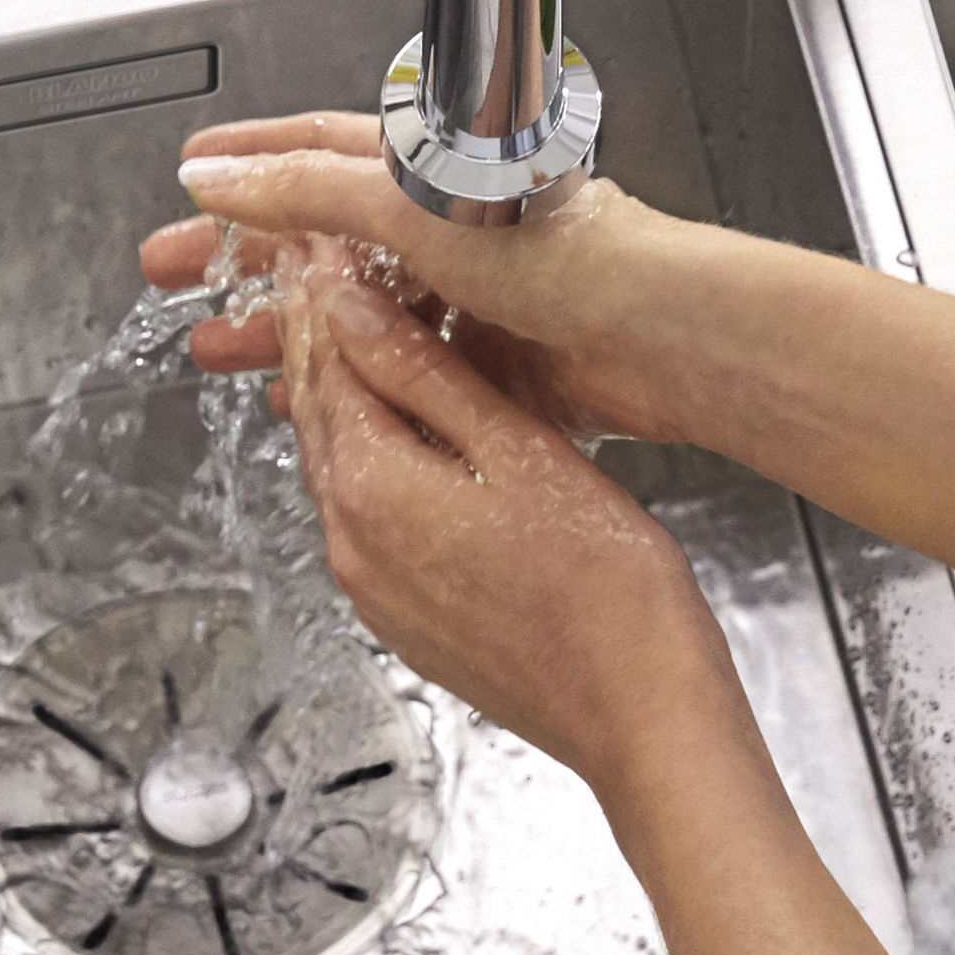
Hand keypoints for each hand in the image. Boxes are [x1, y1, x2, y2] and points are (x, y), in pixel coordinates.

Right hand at [131, 113, 704, 449]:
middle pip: (321, 237)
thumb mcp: (411, 208)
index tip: (193, 175)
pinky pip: (390, 370)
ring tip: (216, 347)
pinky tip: (300, 398)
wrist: (653, 337)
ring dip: (281, 327)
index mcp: (428, 170)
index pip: (318, 152)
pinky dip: (339, 381)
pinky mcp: (483, 363)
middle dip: (242, 256)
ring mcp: (462, 297)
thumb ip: (309, 193)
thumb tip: (219, 175)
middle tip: (174, 276)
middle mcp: (444, 228)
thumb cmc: (566, 254)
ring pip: (350, 310)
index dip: (250, 161)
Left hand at [267, 249, 748, 793]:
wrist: (637, 713)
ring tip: (360, 335)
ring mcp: (374, 588)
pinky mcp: (404, 617)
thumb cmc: (606, 592)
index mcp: (374, 488)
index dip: (323, 290)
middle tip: (322, 272)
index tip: (322, 240)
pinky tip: (408, 436)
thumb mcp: (521, 451)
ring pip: (338, 465)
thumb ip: (427, 375)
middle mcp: (352, 542)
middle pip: (317, 412)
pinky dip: (374, 459)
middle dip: (316, 336)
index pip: (325, 361)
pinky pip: (367, 517)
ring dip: (343, 397)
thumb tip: (355, 307)